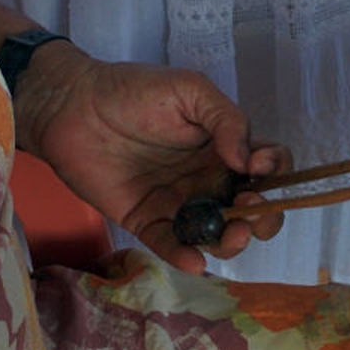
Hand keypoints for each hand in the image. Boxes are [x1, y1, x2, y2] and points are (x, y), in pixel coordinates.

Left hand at [11, 43, 289, 272]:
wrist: (72, 105)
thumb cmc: (132, 91)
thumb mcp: (190, 89)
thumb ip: (227, 119)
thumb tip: (250, 161)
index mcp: (224, 146)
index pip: (268, 167)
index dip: (277, 173)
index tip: (261, 168)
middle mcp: (207, 178)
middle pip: (250, 209)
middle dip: (264, 217)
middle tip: (251, 210)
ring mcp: (178, 203)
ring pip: (216, 235)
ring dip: (232, 242)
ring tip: (229, 233)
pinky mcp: (146, 221)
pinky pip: (171, 245)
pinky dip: (185, 257)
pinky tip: (194, 259)